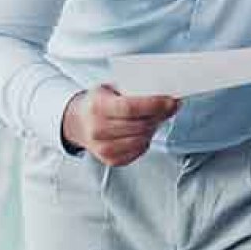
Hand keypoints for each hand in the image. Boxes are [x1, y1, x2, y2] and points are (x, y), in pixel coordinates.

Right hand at [60, 85, 179, 165]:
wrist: (79, 122)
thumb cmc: (98, 103)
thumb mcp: (111, 89)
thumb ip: (133, 90)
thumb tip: (164, 93)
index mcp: (97, 107)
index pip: (130, 108)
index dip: (154, 105)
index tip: (171, 101)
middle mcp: (97, 130)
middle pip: (140, 126)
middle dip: (159, 116)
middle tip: (168, 107)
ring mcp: (103, 148)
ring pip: (142, 140)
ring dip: (153, 128)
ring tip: (153, 118)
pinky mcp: (110, 160)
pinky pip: (139, 151)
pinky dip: (145, 141)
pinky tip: (142, 132)